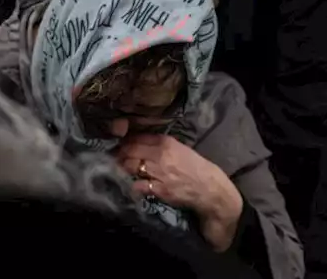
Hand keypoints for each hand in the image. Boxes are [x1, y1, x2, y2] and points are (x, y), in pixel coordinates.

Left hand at [117, 134, 243, 251]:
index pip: (136, 138)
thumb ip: (158, 143)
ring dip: (123, 167)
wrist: (210, 189)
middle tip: (116, 157)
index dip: (125, 142)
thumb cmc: (195, 167)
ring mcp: (159, 173)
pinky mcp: (160, 189)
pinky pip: (138, 185)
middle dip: (120, 154)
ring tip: (121, 169)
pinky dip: (132, 184)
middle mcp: (160, 155)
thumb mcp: (179, 148)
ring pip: (130, 166)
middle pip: (130, 151)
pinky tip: (132, 184)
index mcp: (166, 143)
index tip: (119, 145)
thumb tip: (137, 141)